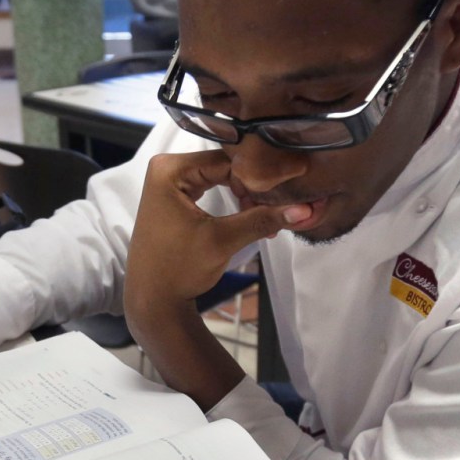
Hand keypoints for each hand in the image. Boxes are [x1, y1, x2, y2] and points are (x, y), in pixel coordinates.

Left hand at [124, 149, 304, 318]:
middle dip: (253, 186)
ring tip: (266, 217)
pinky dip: (232, 200)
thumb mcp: (223, 240)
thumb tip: (306, 209)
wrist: (153, 300)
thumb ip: (262, 219)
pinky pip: (211, 186)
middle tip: (280, 206)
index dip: (259, 175)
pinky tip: (251, 216)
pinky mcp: (173, 196)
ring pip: (221, 176)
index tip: (288, 190)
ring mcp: (168, 181)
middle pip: (225, 165)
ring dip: (245, 195)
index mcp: (170, 169)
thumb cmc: (179, 269)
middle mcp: (166, 168)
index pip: (228, 159)